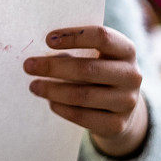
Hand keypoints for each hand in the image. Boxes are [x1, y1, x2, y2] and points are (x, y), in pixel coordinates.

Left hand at [23, 25, 148, 157]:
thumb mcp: (94, 54)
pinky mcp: (118, 124)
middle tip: (28, 65)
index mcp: (126, 50)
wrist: (122, 105)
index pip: (102, 37)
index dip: (73, 36)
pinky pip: (84, 117)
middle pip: (87, 69)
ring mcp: (128, 101)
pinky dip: (62, 108)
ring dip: (52, 90)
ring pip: (82, 95)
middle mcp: (132, 75)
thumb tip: (39, 56)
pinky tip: (50, 102)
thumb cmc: (98, 69)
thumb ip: (74, 49)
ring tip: (33, 85)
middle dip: (52, 67)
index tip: (46, 40)